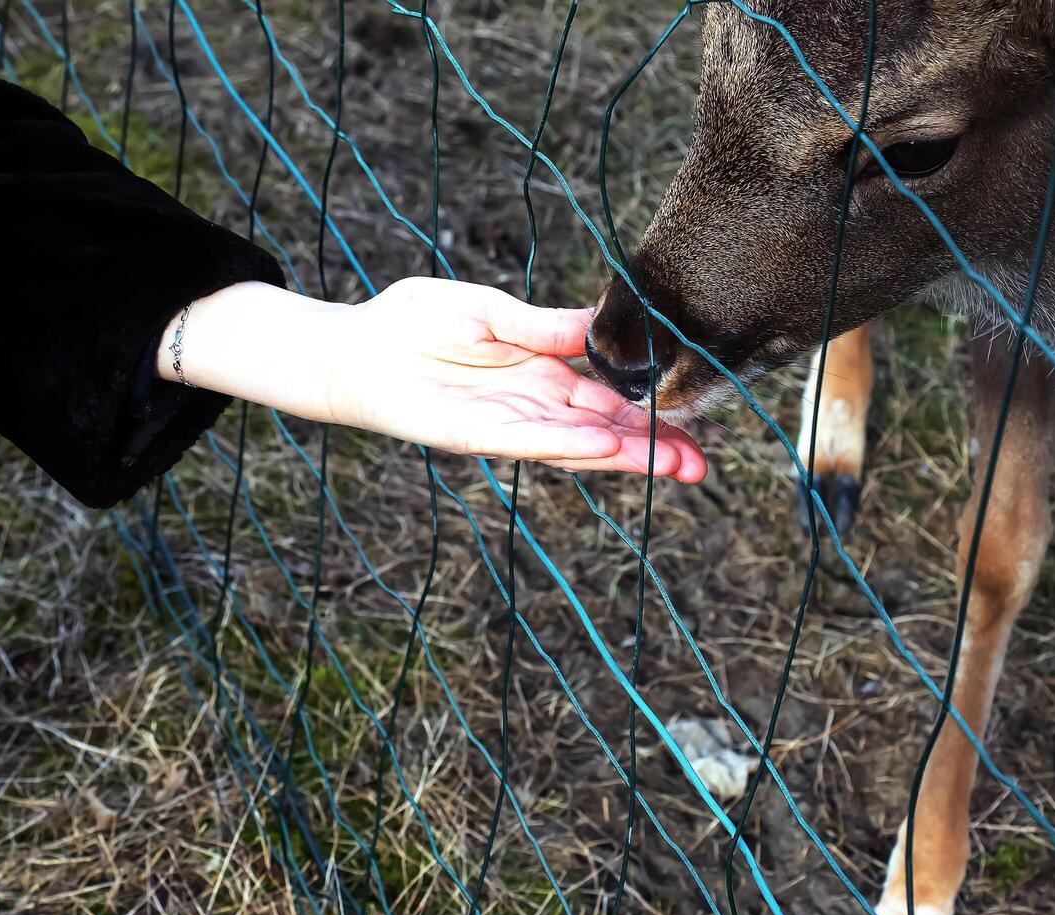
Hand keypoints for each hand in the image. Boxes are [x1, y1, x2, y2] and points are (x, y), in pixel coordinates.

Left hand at [337, 278, 706, 480]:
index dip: (650, 413)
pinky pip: (529, 440)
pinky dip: (568, 443)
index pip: (608, 401)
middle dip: (652, 448)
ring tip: (674, 463)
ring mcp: (507, 424)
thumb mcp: (491, 311)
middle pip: (604, 433)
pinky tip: (607, 444)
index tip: (693, 424)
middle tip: (702, 464)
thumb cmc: (413, 324)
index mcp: (543, 376)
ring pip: (576, 446)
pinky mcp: (475, 434)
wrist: (352, 347)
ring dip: (624, 455)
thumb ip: (545, 326)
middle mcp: (533, 408)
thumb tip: (602, 324)